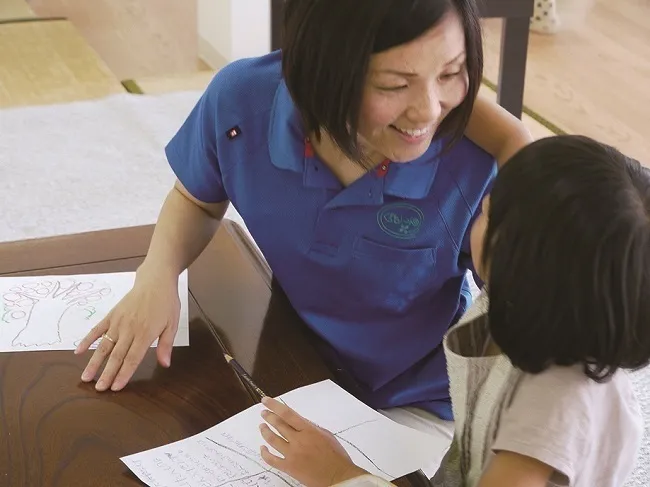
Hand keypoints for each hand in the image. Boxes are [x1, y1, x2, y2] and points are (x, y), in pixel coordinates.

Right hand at [74, 267, 179, 391]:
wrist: (155, 281)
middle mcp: (129, 329)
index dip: (123, 374)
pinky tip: (78, 351)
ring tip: (86, 377)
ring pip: (104, 346)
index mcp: (145, 333)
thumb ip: (166, 345)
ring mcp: (118, 322)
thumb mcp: (172, 324)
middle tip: (98, 389)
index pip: (132, 358)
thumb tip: (165, 364)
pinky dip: (87, 340)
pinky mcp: (111, 315)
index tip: (115, 388)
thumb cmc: (166, 303)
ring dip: (94, 362)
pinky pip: (97, 329)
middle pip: (116, 356)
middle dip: (107, 374)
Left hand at [259, 397, 366, 486]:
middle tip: (264, 413)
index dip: (274, 406)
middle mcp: (298, 440)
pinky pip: (272, 460)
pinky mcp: (289, 468)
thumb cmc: (336, 456)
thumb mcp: (326, 435)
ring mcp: (292, 454)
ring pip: (273, 440)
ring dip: (265, 431)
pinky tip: (262, 448)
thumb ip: (311, 427)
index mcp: (308, 430)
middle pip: (278, 425)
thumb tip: (299, 422)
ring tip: (262, 426)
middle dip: (269, 416)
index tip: (265, 401)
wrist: (338, 477)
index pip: (287, 414)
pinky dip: (265, 453)